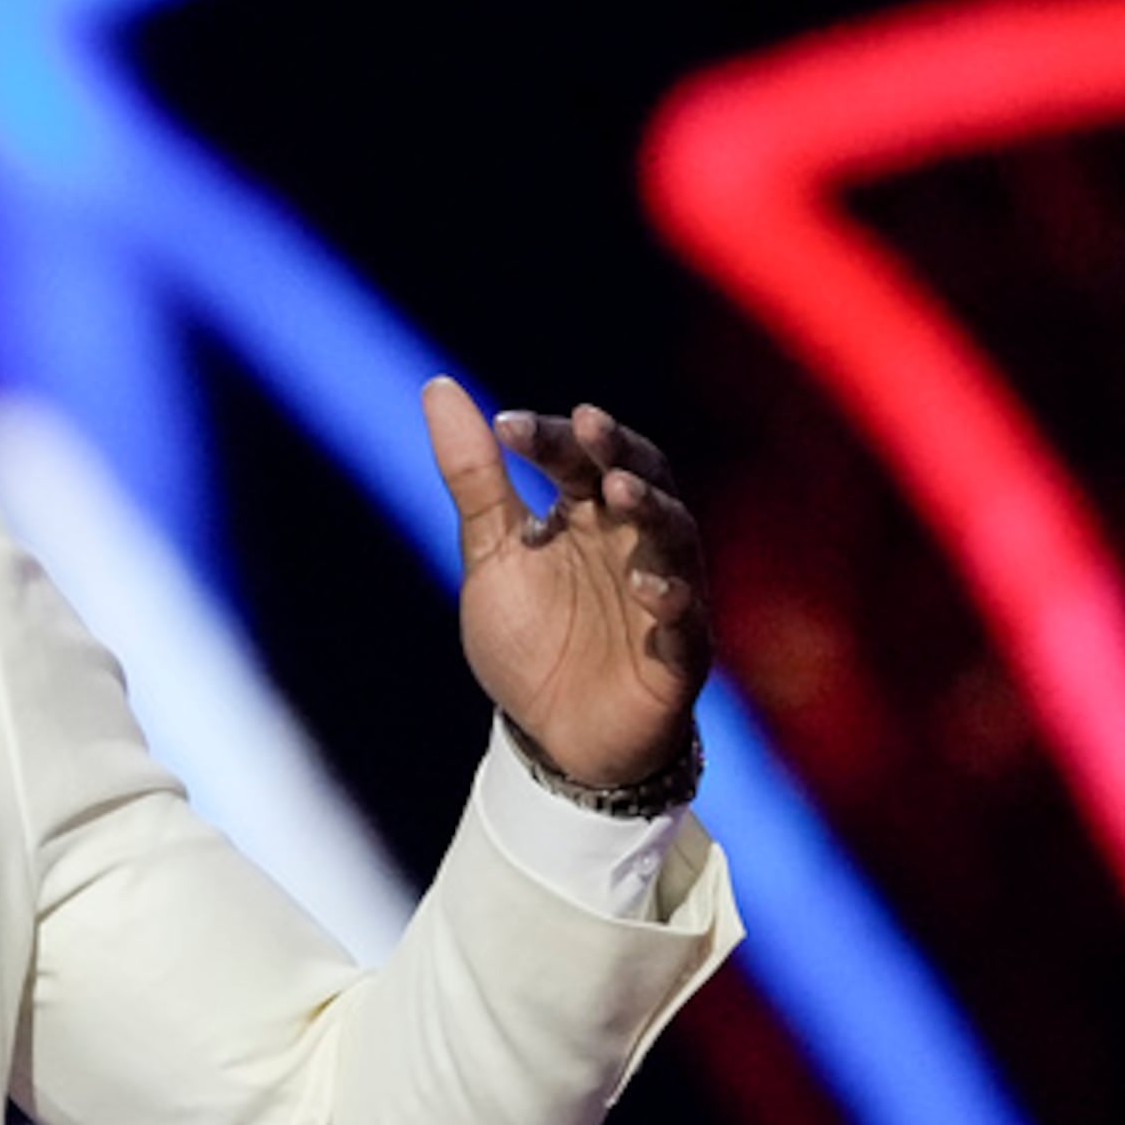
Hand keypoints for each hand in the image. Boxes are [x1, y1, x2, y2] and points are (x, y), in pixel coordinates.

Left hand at [422, 379, 710, 788]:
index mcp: (588, 514)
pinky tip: (647, 586)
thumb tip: (438, 387)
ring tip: (617, 492)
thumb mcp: (492, 554)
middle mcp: (633, 542)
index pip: (578, 459)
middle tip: (590, 429)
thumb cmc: (532, 639)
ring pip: (673, 537)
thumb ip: (474, 477)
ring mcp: (664, 592)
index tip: (505, 425)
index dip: (550, 437)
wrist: (554, 738)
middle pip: (642, 480)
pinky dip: (670, 597)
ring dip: (649, 511)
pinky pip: (686, 619)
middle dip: (619, 453)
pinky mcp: (680, 651)